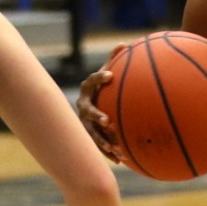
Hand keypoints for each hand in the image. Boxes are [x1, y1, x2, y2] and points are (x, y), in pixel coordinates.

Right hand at [75, 44, 125, 162]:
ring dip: (102, 140)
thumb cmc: (103, 86)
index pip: (91, 81)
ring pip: (91, 133)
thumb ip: (113, 61)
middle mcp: (82, 107)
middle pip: (87, 112)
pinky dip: (108, 153)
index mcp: (87, 90)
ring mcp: (84, 123)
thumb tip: (124, 44)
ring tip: (114, 147)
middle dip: (96, 116)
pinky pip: (98, 146)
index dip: (99, 77)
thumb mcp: (106, 73)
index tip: (111, 75)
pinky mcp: (89, 136)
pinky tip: (121, 160)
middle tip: (107, 120)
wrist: (89, 103)